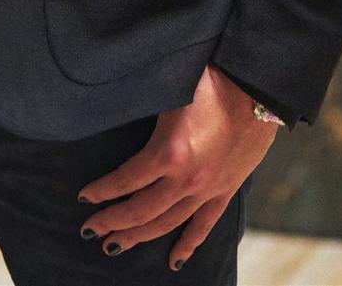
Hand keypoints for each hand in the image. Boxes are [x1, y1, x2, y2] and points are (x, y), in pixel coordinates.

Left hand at [76, 63, 276, 269]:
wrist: (257, 89)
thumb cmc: (208, 80)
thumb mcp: (166, 91)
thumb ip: (140, 109)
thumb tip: (109, 106)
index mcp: (169, 152)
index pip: (126, 180)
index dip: (102, 191)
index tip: (83, 198)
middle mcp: (187, 178)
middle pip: (142, 210)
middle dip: (112, 222)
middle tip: (89, 230)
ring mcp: (207, 188)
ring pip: (168, 223)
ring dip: (139, 236)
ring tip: (114, 245)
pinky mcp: (225, 190)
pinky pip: (203, 225)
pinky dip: (187, 244)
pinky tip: (173, 261)